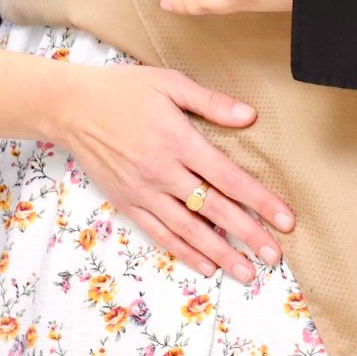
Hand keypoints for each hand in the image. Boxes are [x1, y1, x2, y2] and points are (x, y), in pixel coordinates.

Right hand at [46, 61, 293, 282]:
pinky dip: (184, 252)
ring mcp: (144, 191)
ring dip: (220, 254)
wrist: (71, 108)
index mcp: (178, 140)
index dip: (260, 200)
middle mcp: (163, 171)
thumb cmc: (124, 90)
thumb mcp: (169, 83)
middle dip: (248, 235)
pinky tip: (206, 266)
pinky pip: (160, 233)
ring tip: (246, 273)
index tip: (285, 220)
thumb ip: (210, 102)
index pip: (229, 177)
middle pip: (214, 210)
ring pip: (188, 230)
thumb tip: (250, 116)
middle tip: (274, 256)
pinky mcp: (127, 203)